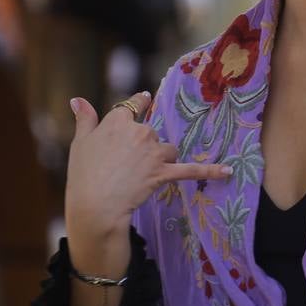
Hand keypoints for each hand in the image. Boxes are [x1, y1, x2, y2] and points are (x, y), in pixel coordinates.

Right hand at [65, 92, 230, 251]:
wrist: (95, 206)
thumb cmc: (83, 175)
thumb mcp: (80, 143)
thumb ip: (84, 119)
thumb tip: (77, 99)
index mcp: (119, 120)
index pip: (135, 105)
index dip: (139, 104)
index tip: (145, 99)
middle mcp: (140, 131)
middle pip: (152, 132)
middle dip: (144, 147)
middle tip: (124, 167)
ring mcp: (154, 151)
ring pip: (167, 149)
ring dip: (161, 160)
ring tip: (140, 178)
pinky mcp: (164, 172)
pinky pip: (191, 170)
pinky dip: (210, 171)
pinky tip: (228, 171)